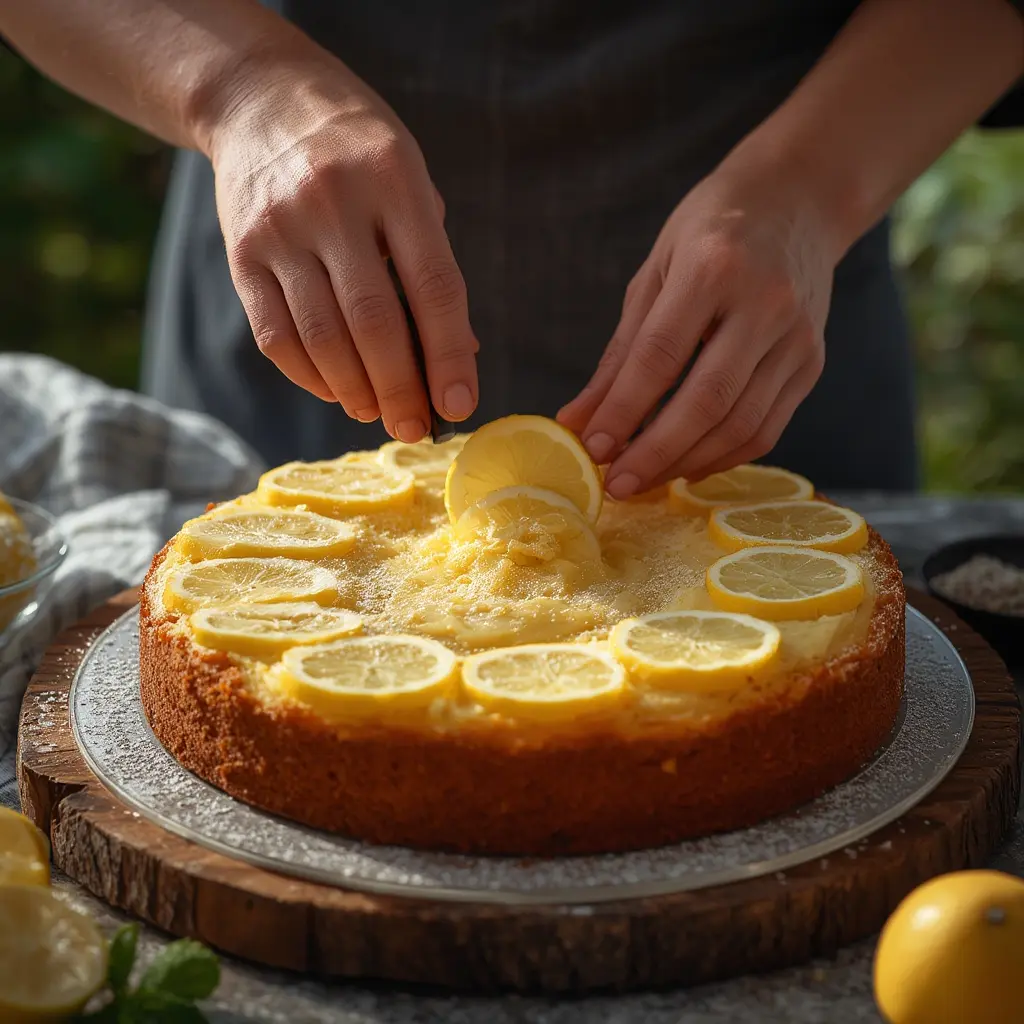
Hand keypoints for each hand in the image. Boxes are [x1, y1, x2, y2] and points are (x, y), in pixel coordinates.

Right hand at [207, 43, 478, 440]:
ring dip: (356, 392)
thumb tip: (459, 355)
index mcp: (394, 179)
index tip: (459, 404)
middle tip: (415, 428)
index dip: (449, 354)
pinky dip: (310, 377)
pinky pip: (276, 336)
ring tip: (379, 414)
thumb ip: (432, 263)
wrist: (260, 98)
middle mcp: (333, 202)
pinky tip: (337, 391)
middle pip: (374, 322)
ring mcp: (279, 228)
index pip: (433, 284)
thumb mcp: (411, 182)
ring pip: (322, 338)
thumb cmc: (358, 150)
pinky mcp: (239, 253)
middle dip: (400, 389)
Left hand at [558, 160, 835, 497]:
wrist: (798, 200)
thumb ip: (619, 353)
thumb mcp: (654, 274)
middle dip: (655, 453)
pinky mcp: (813, 362)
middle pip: (707, 400)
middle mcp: (765, 302)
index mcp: (714, 266)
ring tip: (643, 482)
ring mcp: (798, 336)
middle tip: (616, 486)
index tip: (592, 450)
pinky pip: (766, 427)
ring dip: (686, 463)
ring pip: (740, 423)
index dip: (624, 410)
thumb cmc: (711, 231)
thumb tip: (576, 422)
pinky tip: (686, 467)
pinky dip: (723, 457)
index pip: (661, 355)